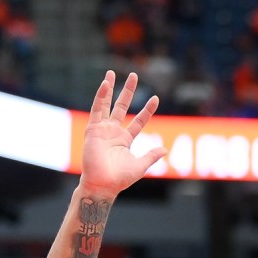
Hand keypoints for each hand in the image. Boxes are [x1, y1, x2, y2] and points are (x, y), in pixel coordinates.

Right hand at [78, 71, 166, 197]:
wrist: (103, 185)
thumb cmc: (119, 179)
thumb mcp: (140, 165)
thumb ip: (152, 156)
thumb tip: (165, 149)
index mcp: (125, 139)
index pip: (139, 120)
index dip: (147, 110)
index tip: (156, 98)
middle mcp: (113, 132)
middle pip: (122, 106)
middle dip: (127, 91)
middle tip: (133, 75)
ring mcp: (102, 129)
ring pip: (107, 104)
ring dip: (109, 88)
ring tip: (112, 73)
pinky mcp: (93, 129)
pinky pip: (97, 109)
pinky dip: (100, 96)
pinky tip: (105, 84)